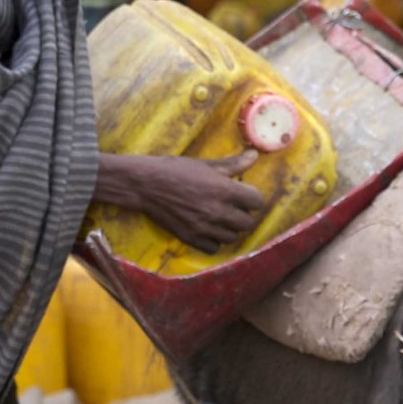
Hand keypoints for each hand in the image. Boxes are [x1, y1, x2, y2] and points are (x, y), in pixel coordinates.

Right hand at [94, 153, 266, 252]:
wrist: (145, 185)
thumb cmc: (175, 170)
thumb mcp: (206, 164)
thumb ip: (233, 164)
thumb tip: (255, 155)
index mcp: (224, 189)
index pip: (257, 201)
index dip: (252, 197)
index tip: (243, 193)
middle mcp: (217, 211)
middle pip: (247, 222)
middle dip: (242, 214)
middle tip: (231, 206)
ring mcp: (204, 227)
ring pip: (232, 237)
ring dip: (229, 228)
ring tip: (218, 218)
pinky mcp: (191, 238)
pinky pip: (214, 248)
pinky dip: (214, 240)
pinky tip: (207, 229)